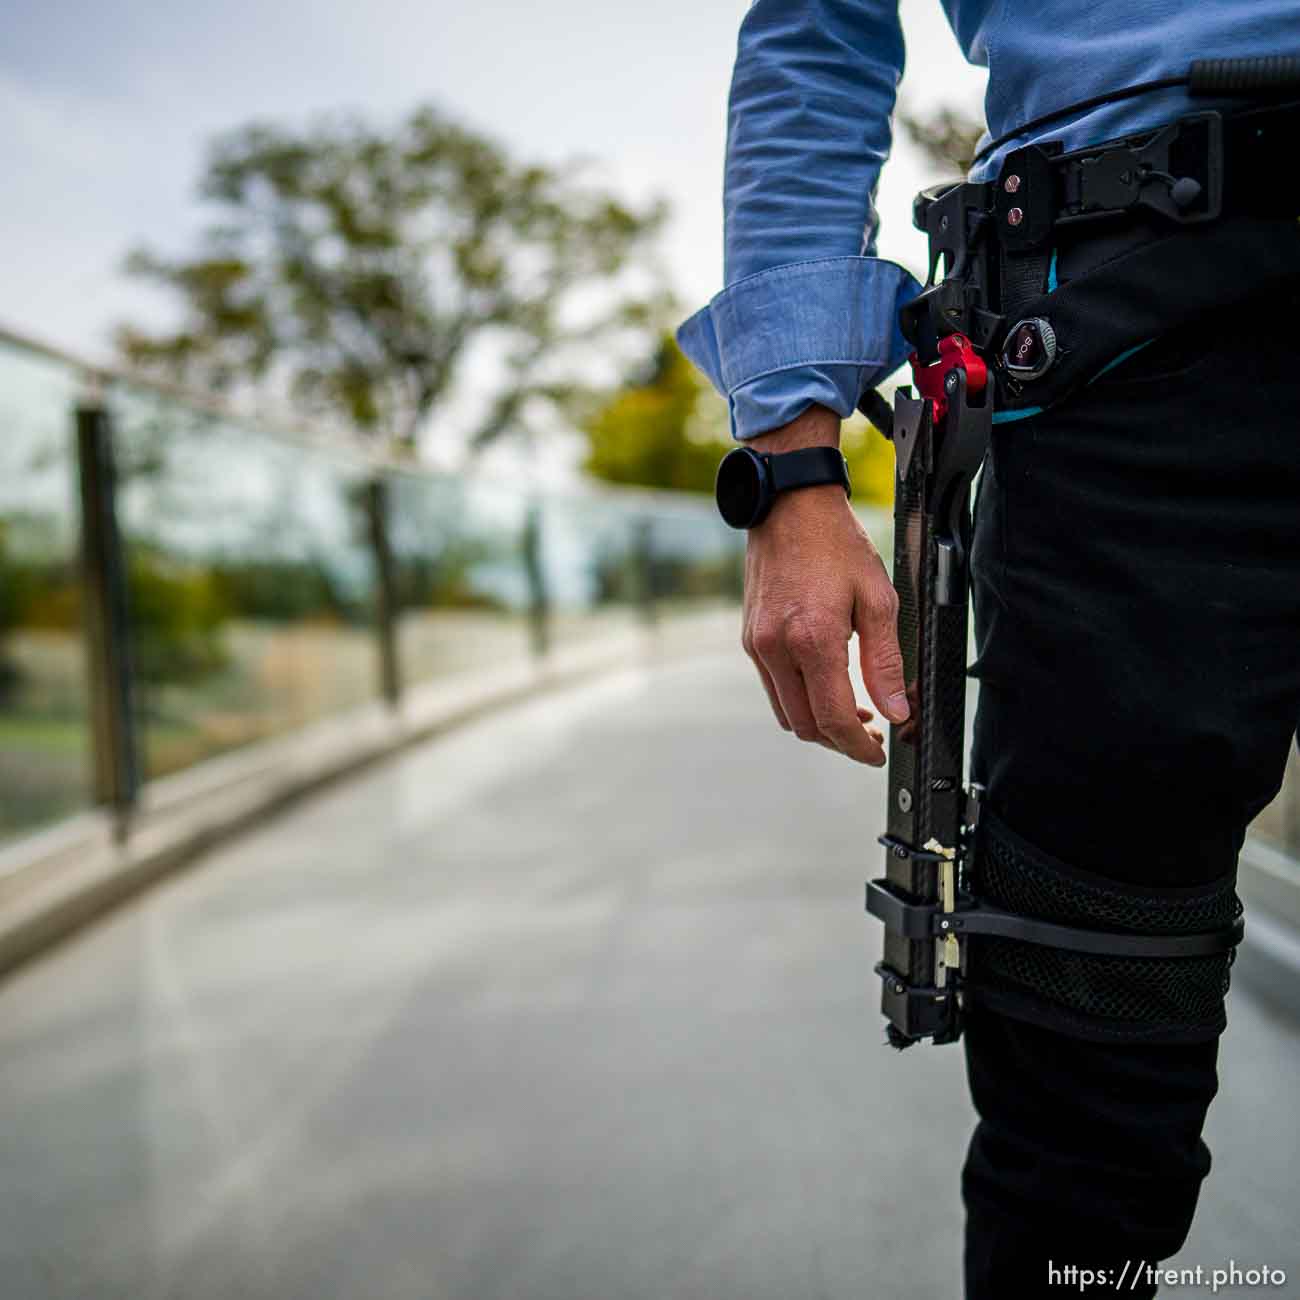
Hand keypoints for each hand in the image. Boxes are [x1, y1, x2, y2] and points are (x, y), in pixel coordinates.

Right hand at [741, 405, 908, 765]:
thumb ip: (886, 661)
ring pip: (787, 713)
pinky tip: (826, 686)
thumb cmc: (836, 544)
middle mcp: (776, 647)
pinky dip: (800, 700)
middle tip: (871, 736)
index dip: (858, 747)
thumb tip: (896, 711)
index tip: (878, 753)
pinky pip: (773, 688)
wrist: (789, 505)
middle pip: (806, 725)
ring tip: (854, 713)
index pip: (834, 717)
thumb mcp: (878, 598)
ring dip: (819, 724)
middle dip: (840, 741)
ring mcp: (757, 645)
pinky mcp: (750, 638)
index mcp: (812, 639)